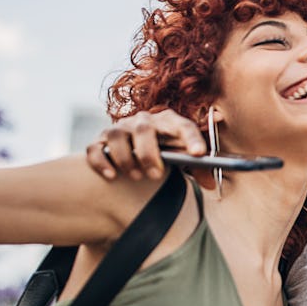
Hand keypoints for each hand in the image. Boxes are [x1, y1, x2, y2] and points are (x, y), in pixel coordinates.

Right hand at [86, 110, 205, 180]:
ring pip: (116, 135)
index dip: (192, 138)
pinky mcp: (100, 141)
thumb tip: (211, 184)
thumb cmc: (167, 153)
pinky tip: (111, 176)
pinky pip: (95, 148)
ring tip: (137, 176)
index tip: (199, 154)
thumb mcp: (184, 159)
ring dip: (126, 157)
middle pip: (143, 128)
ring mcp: (120, 129)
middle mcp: (143, 120)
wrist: (138, 148)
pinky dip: (101, 161)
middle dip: (150, 153)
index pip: (183, 126)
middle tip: (156, 175)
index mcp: (170, 122)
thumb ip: (198, 170)